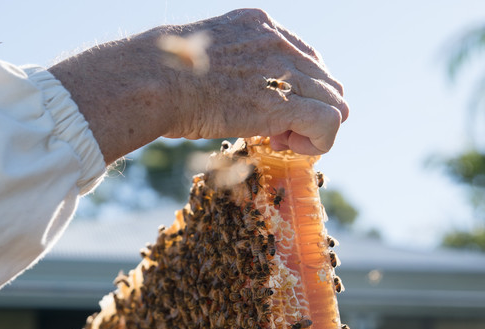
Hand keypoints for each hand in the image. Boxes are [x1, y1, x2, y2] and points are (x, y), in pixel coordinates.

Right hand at [49, 8, 347, 162]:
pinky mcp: (284, 101)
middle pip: (326, 80)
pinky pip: (328, 122)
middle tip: (279, 134)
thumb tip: (218, 92)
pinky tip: (290, 148)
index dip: (296, 91)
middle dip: (309, 110)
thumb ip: (226, 67)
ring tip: (281, 142)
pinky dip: (319, 141)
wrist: (151, 81)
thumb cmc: (158, 77)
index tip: (272, 113)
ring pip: (333, 102)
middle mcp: (278, 40)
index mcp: (259, 24)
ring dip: (313, 129)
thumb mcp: (200, 58)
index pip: (306, 58)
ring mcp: (284, 68)